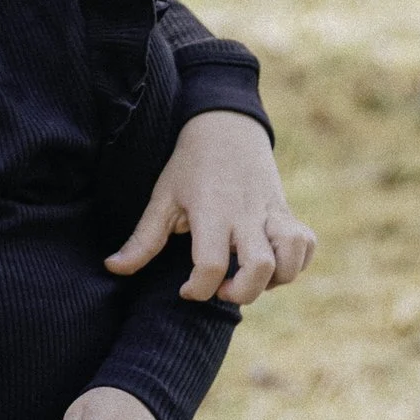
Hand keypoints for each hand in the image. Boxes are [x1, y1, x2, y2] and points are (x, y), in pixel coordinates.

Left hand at [106, 110, 314, 308]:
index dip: (198, 289)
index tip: (186, 290)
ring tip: (249, 277)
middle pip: (260, 268)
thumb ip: (142, 238)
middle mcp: (246, 214)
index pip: (212, 264)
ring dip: (275, 280)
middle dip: (243, 293)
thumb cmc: (189, 166)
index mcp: (212, 211)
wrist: (226, 126)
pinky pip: (307, 244)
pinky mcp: (288, 211)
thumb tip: (113, 268)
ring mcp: (272, 212)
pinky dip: (297, 262)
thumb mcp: (162, 198)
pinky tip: (271, 264)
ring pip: (290, 258)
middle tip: (222, 289)